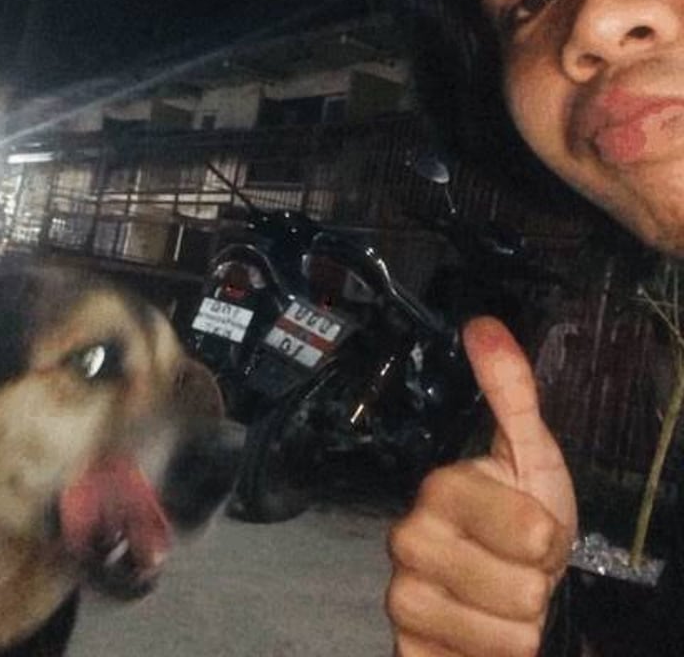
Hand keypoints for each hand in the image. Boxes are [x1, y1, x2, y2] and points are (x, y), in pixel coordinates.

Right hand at [387, 316, 576, 656]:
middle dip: (533, 585)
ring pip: (506, 635)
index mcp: (440, 488)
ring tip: (498, 599)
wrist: (499, 592)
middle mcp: (409, 539)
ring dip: (517, 627)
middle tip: (513, 566)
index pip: (530, 532)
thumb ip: (510, 391)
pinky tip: (476, 632)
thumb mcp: (531, 455)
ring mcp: (404, 597)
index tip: (533, 529)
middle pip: (519, 590)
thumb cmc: (521, 523)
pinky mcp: (405, 646)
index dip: (547, 538)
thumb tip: (483, 325)